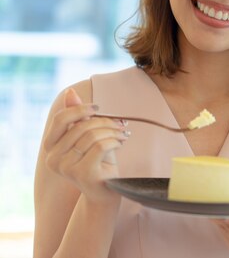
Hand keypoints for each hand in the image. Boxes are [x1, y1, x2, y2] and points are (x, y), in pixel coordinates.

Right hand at [42, 88, 128, 202]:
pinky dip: (115, 141)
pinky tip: (121, 143)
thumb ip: (77, 117)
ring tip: (122, 134)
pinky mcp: (82, 173)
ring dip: (112, 131)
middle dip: (104, 121)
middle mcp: (53, 159)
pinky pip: (101, 146)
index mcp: (51, 148)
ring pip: (92, 135)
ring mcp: (66, 168)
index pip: (60, 120)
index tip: (98, 108)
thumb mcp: (87, 137)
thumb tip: (70, 93)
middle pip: (81, 126)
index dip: (80, 109)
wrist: (106, 191)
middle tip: (119, 124)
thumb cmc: (98, 161)